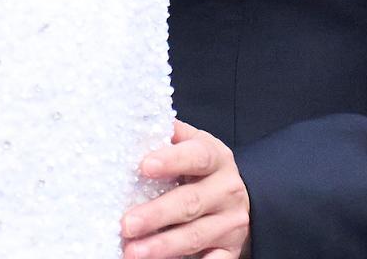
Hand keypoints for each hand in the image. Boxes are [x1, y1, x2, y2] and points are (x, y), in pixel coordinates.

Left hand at [121, 120, 250, 258]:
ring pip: (195, 236)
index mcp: (216, 158)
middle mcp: (226, 190)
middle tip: (126, 224)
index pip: (197, 156)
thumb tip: (137, 119)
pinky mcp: (230, 250)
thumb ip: (171, 135)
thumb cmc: (203, 168)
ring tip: (132, 252)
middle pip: (190, 202)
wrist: (240, 196)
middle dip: (156, 215)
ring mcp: (230, 223)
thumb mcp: (194, 144)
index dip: (171, 160)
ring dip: (162, 246)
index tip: (144, 166)